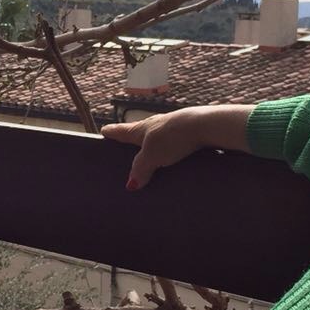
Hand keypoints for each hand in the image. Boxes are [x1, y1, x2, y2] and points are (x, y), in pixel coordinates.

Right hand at [102, 104, 250, 190]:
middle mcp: (155, 124)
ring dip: (153, 144)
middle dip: (133, 139)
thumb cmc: (173, 137)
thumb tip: (131, 184)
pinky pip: (174, 141)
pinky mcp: (188, 131)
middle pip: (139, 131)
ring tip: (152, 156)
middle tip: (127, 146)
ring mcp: (172, 126)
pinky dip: (170, 147)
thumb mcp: (152, 157)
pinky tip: (175, 156)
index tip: (104, 131)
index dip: (112, 132)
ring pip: (157, 136)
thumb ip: (140, 169)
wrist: (205, 125)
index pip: (121, 131)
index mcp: (141, 129)